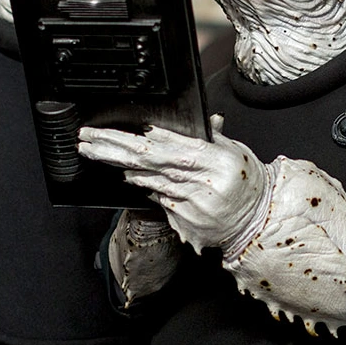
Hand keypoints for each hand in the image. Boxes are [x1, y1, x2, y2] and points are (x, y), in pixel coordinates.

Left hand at [78, 115, 270, 254]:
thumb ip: (212, 136)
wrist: (257, 222)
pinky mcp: (185, 223)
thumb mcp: (234, 152)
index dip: (144, 138)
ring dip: (120, 166)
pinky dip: (143, 186)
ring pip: (150, 182)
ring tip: (95, 152)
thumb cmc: (247, 182)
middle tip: (88, 140)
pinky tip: (128, 177)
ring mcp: (193, 207)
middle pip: (151, 163)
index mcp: (218, 162)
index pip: (173, 146)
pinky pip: (158, 201)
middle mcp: (204, 185)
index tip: (120, 131)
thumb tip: (196, 121)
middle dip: (114, 149)